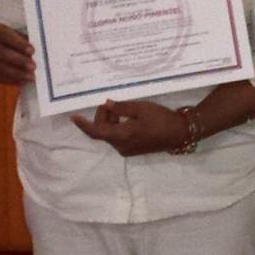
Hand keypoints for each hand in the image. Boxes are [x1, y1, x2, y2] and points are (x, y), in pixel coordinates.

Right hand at [0, 23, 36, 84]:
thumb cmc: (8, 40)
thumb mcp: (15, 34)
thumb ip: (25, 41)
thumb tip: (41, 50)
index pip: (6, 36)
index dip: (19, 44)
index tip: (32, 51)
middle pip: (1, 53)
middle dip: (19, 61)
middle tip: (33, 67)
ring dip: (16, 73)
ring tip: (31, 76)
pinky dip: (10, 80)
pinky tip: (21, 81)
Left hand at [72, 99, 188, 156]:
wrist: (181, 132)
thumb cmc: (162, 119)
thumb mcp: (141, 108)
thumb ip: (121, 107)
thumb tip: (107, 105)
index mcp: (121, 136)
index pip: (95, 131)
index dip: (83, 124)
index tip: (74, 117)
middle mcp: (121, 146)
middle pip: (102, 132)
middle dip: (102, 117)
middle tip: (111, 104)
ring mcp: (127, 149)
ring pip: (110, 135)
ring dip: (110, 122)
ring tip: (120, 109)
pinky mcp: (133, 150)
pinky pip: (118, 138)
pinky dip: (117, 128)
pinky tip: (126, 119)